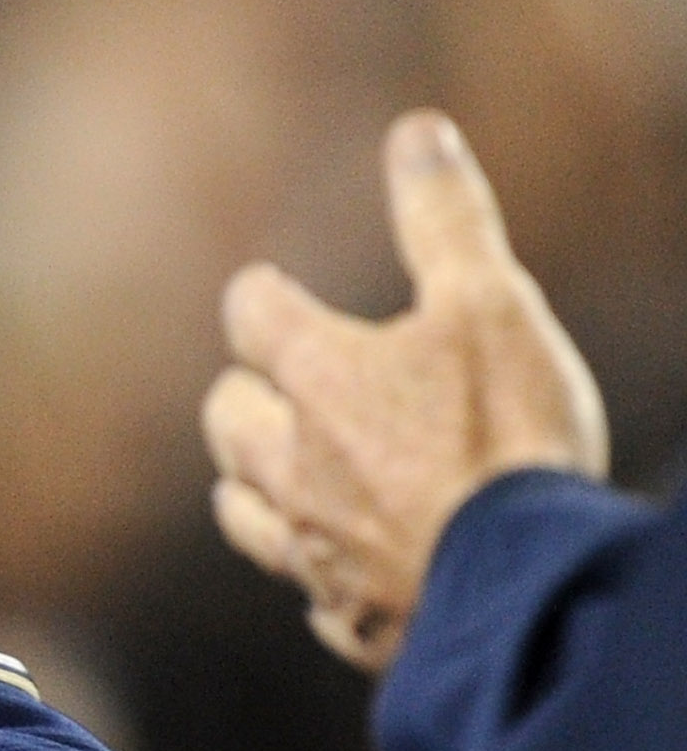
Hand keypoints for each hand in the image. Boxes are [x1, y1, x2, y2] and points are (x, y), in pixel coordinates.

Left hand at [203, 110, 608, 669]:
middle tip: (280, 387)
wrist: (522, 586)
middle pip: (227, 417)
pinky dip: (316, 572)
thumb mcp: (489, 304)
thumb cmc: (505, 436)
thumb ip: (445, 220)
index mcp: (316, 377)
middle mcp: (288, 464)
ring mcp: (308, 546)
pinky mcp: (342, 618)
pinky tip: (343, 571)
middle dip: (247, 395)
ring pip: (241, 509)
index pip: (252, 313)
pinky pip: (306, 591)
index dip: (265, 297)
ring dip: (254, 486)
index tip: (275, 293)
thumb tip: (415, 132)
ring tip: (287, 475)